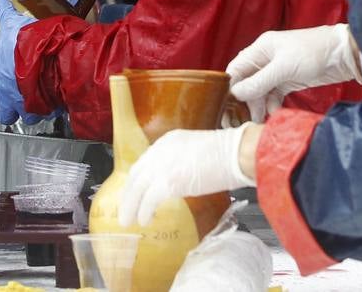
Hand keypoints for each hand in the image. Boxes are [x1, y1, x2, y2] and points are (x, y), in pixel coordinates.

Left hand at [0, 0, 40, 124]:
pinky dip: (32, 115)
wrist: (45, 64)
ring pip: (7, 116)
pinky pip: (30, 116)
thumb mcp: (12, 23)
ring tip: (11, 116)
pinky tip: (37, 112)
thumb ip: (3, 9)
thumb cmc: (23, 44)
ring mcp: (14, 103)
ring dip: (8, 115)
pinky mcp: (31, 110)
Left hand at [118, 124, 256, 226]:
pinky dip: (144, 210)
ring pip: (138, 187)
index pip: (144, 162)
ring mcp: (163, 165)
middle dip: (129, 195)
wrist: (237, 152)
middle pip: (136, 174)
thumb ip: (182, 162)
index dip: (137, 180)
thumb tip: (177, 181)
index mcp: (168, 141)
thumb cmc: (228, 154)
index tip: (133, 193)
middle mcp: (161, 150)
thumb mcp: (198, 151)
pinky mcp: (170, 180)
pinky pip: (149, 199)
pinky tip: (144, 220)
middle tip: (125, 210)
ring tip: (129, 220)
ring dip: (131, 206)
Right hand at [226, 25, 359, 122]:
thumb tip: (236, 93)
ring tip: (259, 120)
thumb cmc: (312, 53)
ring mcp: (278, 70)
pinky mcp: (289, 80)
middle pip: (247, 82)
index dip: (230, 87)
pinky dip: (272, 105)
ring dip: (259, 105)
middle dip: (245, 100)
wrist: (343, 54)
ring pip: (260, 91)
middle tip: (243, 119)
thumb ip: (259, 82)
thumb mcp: (283, 68)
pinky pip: (274, 95)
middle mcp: (266, 59)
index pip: (236, 69)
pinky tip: (274, 113)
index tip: (227, 107)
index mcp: (260, 49)